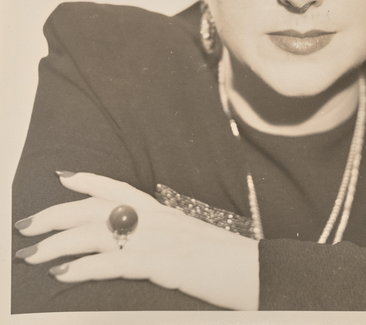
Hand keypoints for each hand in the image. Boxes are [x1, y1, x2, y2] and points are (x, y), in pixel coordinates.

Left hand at [15, 172, 259, 310]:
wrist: (255, 269)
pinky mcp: (163, 264)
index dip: (89, 181)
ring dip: (58, 244)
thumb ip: (163, 234)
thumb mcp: (189, 238)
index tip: (62, 177)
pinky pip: (115, 262)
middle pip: (96, 210)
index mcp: (162, 211)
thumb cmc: (223, 258)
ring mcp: (158, 240)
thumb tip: (137, 241)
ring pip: (97, 234)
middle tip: (26, 226)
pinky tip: (64, 273)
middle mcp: (156, 218)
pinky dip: (85, 267)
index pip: (118, 189)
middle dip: (56, 216)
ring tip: (33, 255)